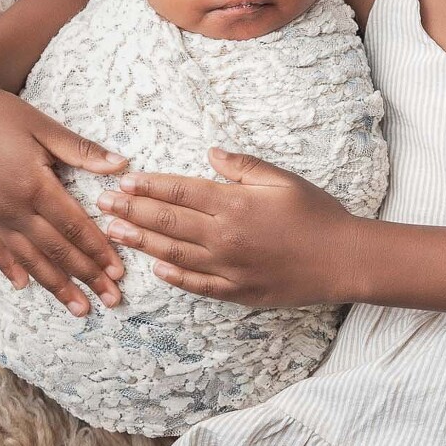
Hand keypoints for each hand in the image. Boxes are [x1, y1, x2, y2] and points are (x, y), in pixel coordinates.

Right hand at [0, 69, 128, 315]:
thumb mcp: (46, 128)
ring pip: (28, 259)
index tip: (119, 271)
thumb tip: (123, 166)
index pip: (74, 227)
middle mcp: (13, 208)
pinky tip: (24, 285)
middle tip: (111, 300)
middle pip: (56, 251)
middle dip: (86, 278)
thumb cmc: (4, 114)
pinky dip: (10, 268)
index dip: (99, 251)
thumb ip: (83, 152)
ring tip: (78, 307)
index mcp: (34, 186)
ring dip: (55, 285)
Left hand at [96, 147, 362, 307]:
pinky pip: (197, 285)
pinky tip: (155, 269)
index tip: (124, 180)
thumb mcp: (283, 179)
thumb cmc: (317, 213)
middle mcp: (224, 236)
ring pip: (174, 253)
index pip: (180, 190)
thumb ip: (243, 166)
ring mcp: (228, 267)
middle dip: (132, 210)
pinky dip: (173, 277)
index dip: (148, 185)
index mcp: (234, 203)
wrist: (343, 259)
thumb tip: (210, 153)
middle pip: (167, 220)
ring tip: (115, 232)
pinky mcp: (237, 291)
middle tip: (103, 204)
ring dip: (141, 241)